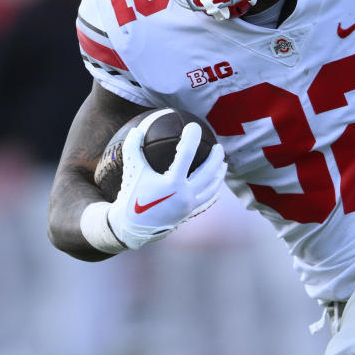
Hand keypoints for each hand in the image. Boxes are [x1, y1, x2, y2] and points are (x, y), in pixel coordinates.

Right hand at [107, 109, 226, 249]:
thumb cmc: (131, 196)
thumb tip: (135, 129)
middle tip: (218, 146)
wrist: (130, 227)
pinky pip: (206, 202)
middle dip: (216, 157)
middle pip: (208, 172)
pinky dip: (213, 193)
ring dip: (219, 175)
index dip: (191, 137)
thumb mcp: (131, 171)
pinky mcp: (188, 214)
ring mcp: (189, 206)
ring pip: (211, 188)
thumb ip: (132, 148)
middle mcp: (185, 195)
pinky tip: (217, 188)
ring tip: (223, 164)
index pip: (187, 154)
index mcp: (172, 183)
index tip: (194, 126)